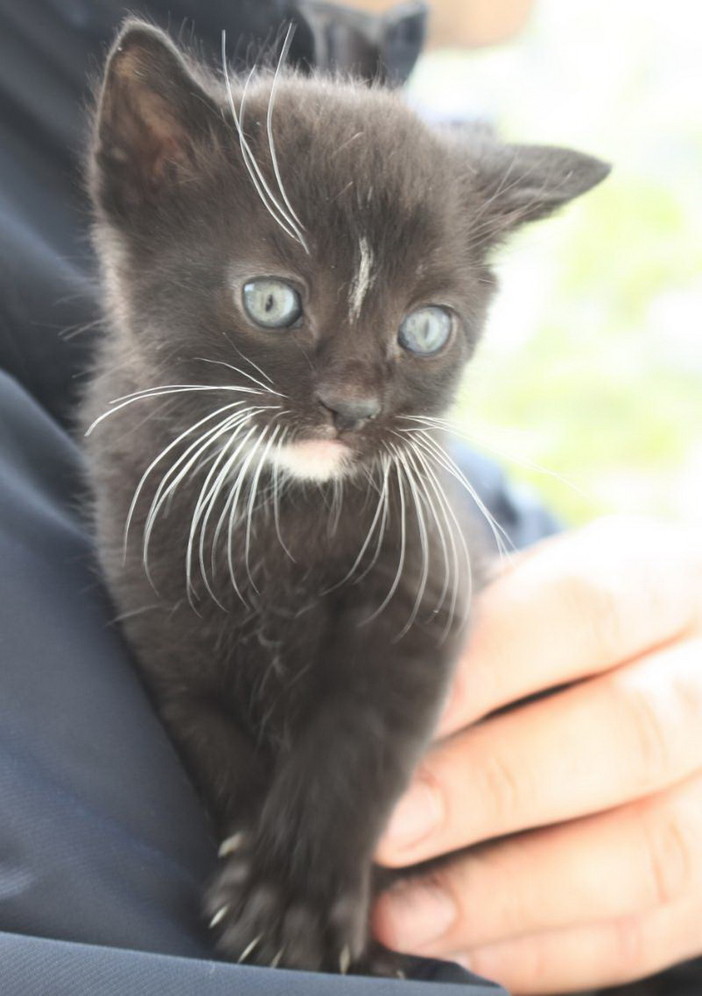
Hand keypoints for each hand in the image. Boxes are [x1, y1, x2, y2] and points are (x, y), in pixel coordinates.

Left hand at [373, 517, 701, 993]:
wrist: (668, 675)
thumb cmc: (567, 630)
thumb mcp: (540, 591)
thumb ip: (482, 628)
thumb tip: (372, 703)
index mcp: (667, 582)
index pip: (589, 608)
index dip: (494, 664)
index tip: (402, 718)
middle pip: (629, 732)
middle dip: (496, 786)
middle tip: (387, 825)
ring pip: (652, 850)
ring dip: (514, 893)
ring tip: (404, 915)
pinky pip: (651, 934)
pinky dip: (552, 950)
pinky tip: (466, 949)